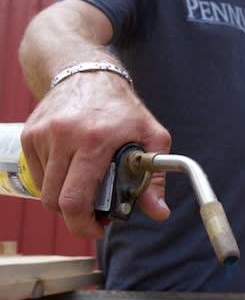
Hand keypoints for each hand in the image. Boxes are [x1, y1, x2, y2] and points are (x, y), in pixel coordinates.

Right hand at [21, 71, 170, 239]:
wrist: (87, 71)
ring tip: (85, 185)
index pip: (75, 199)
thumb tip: (158, 211)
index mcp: (95, 139)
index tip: (97, 228)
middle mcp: (64, 136)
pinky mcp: (30, 134)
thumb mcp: (151, 136)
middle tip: (92, 213)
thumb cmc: (122, 106)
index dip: (83, 224)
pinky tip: (72, 168)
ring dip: (64, 196)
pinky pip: (37, 174)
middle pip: (55, 201)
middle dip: (74, 217)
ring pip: (46, 189)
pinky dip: (53, 180)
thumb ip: (155, 177)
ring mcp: (43, 135)